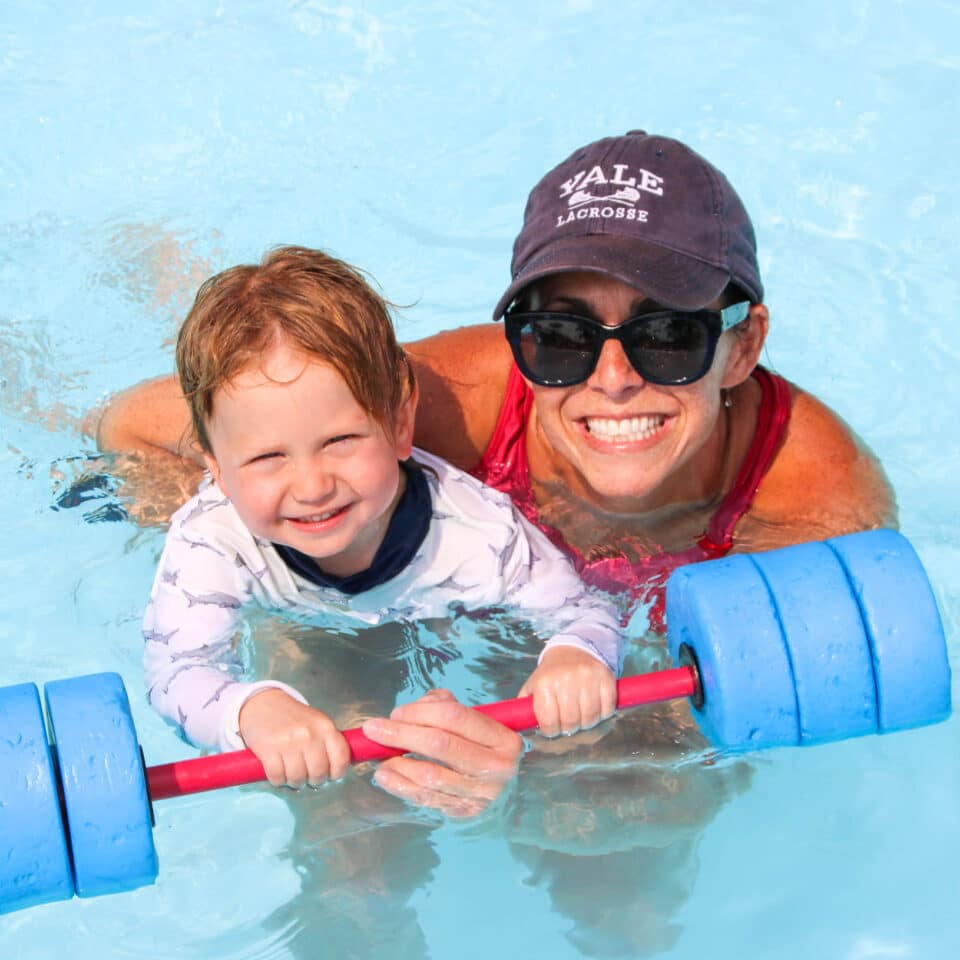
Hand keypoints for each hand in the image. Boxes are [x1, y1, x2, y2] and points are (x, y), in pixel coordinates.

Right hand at [239, 688, 350, 788]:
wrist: (264, 704)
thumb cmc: (293, 717)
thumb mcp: (317, 723)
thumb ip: (328, 743)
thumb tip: (337, 770)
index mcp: (325, 727)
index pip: (341, 759)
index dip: (337, 773)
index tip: (331, 775)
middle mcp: (309, 734)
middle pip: (319, 773)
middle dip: (314, 780)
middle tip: (308, 776)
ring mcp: (288, 742)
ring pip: (298, 778)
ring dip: (295, 782)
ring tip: (292, 773)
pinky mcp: (268, 749)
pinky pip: (277, 778)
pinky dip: (278, 780)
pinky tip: (278, 772)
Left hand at [361, 689, 522, 817]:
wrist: (509, 786)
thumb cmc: (486, 746)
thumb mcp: (478, 720)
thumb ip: (447, 705)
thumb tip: (416, 707)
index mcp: (504, 739)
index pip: (455, 717)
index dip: (420, 712)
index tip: (396, 713)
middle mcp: (497, 768)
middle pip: (440, 744)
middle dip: (401, 734)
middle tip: (374, 729)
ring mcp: (481, 794)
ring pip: (430, 775)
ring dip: (398, 762)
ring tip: (378, 754)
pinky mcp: (465, 812)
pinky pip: (427, 799)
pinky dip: (401, 786)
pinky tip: (386, 776)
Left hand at [519, 646, 617, 737]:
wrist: (573, 649)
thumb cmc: (551, 674)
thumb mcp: (533, 686)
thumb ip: (526, 707)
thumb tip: (522, 728)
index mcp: (544, 683)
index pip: (549, 722)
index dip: (551, 730)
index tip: (553, 728)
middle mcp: (566, 679)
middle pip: (571, 722)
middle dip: (569, 728)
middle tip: (568, 723)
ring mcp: (587, 677)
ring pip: (590, 717)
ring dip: (587, 722)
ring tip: (581, 716)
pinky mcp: (605, 677)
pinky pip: (607, 708)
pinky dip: (603, 713)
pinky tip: (595, 707)